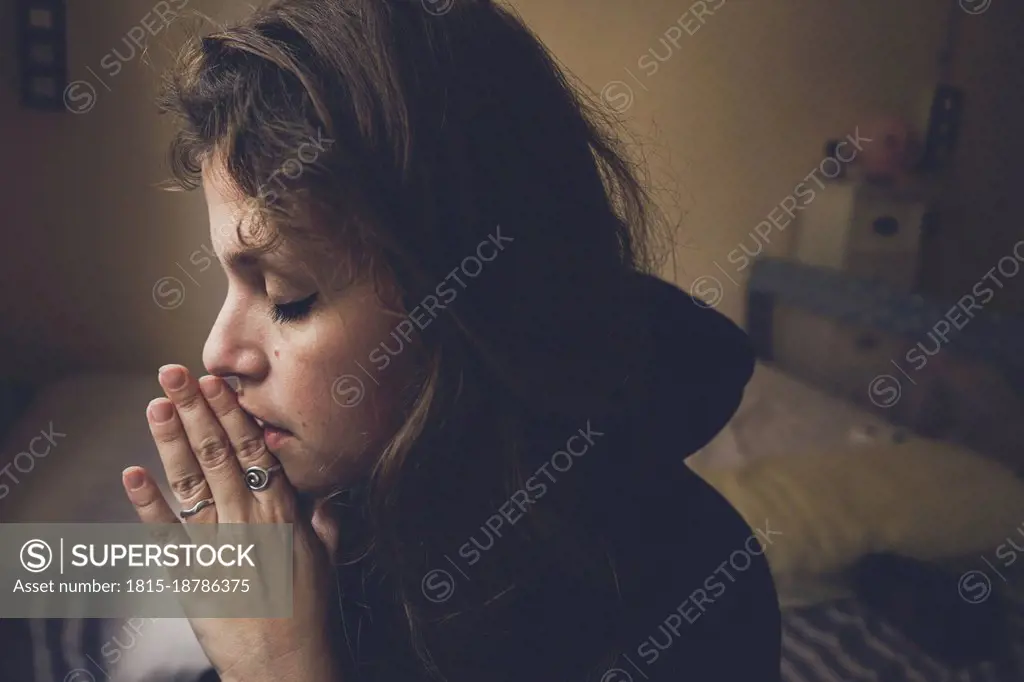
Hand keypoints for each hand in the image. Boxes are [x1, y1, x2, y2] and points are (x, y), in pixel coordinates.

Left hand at [122, 365, 343, 681]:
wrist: (287, 667)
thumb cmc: (311, 614)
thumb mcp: (325, 558)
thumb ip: (320, 519)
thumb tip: (320, 492)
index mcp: (282, 513)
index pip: (253, 450)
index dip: (231, 413)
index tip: (216, 381)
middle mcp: (247, 521)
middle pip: (217, 454)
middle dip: (194, 410)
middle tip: (175, 373)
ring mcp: (216, 547)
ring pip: (191, 482)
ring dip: (171, 440)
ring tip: (156, 403)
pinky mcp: (190, 575)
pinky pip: (164, 533)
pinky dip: (146, 502)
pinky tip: (133, 472)